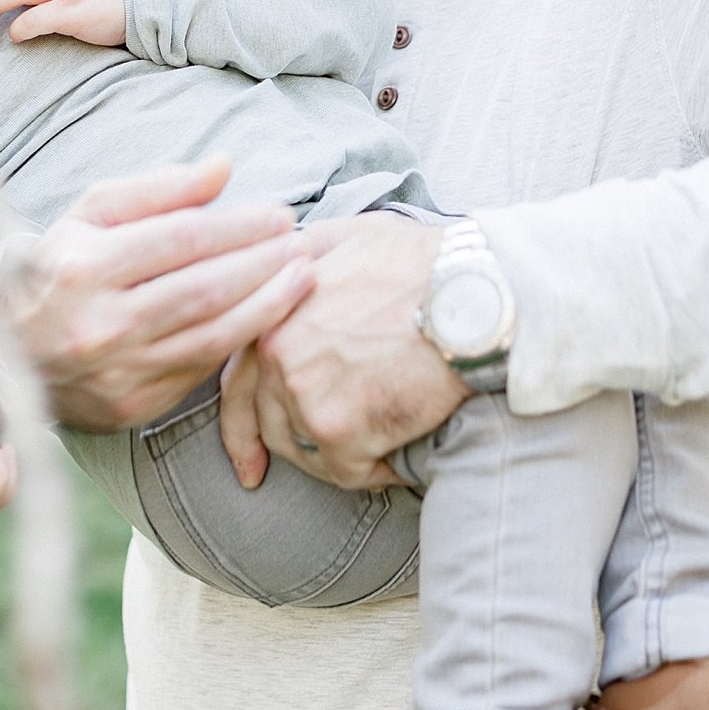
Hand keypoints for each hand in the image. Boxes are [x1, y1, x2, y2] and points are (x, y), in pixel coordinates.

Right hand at [6, 155, 317, 431]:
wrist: (6, 353)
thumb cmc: (57, 269)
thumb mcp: (89, 216)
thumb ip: (157, 189)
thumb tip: (223, 167)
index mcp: (82, 266)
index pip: (181, 239)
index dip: (239, 226)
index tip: (278, 214)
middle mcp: (99, 323)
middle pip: (205, 289)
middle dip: (264, 264)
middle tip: (302, 244)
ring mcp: (117, 371)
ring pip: (213, 335)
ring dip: (269, 305)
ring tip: (303, 277)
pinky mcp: (134, 406)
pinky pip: (201, 369)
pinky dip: (241, 340)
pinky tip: (269, 315)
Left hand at [220, 213, 465, 489]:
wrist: (470, 293)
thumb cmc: (422, 263)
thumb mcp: (349, 238)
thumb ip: (307, 259)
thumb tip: (292, 270)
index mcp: (272, 314)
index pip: (238, 383)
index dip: (242, 427)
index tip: (248, 459)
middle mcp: (277, 355)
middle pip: (272, 424)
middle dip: (302, 445)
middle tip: (339, 452)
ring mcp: (302, 393)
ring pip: (308, 452)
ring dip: (343, 457)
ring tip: (383, 443)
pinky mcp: (336, 427)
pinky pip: (347, 472)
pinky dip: (377, 471)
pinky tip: (401, 457)